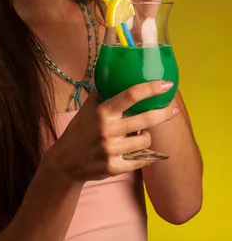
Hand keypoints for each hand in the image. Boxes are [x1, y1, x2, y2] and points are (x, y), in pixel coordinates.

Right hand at [50, 81, 177, 181]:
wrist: (66, 161)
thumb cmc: (79, 130)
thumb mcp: (87, 108)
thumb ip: (102, 93)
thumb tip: (115, 72)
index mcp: (102, 112)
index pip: (130, 95)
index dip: (151, 89)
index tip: (167, 85)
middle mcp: (107, 130)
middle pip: (145, 119)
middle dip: (163, 113)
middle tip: (173, 110)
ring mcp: (111, 150)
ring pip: (145, 141)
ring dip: (145, 137)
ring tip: (137, 135)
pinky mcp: (114, 167)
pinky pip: (141, 160)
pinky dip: (145, 156)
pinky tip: (145, 153)